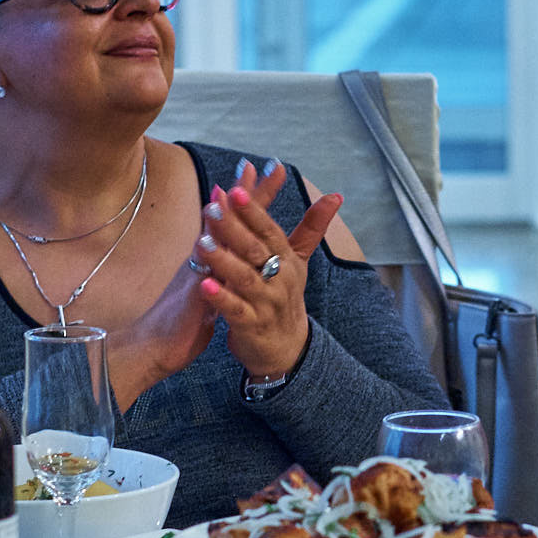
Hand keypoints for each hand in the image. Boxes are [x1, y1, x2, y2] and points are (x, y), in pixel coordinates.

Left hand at [193, 159, 339, 379]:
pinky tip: (203, 284)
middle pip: (255, 250)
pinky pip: (236, 310)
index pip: (269, 230)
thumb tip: (336, 196)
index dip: (253, 211)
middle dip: (233, 228)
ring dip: (223, 260)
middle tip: (211, 209)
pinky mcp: (252, 326)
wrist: (287, 347)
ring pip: (244, 279)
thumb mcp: (298, 260)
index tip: (235, 190)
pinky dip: (221, 298)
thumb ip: (311, 226)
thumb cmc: (285, 294)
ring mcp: (266, 303)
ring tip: (201, 243)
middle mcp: (279, 278)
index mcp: (287, 258)